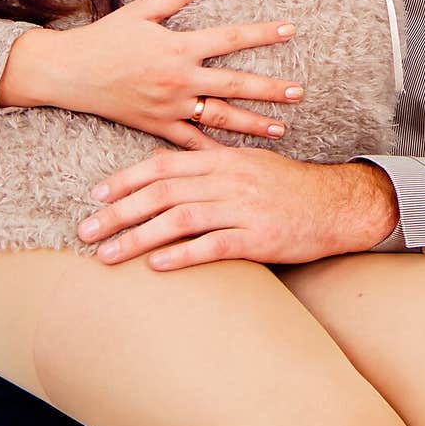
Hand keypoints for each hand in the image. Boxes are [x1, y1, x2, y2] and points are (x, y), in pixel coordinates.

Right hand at [0, 0, 304, 143]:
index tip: (290, 31)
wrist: (69, 72)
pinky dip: (214, 153)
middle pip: (234, 84)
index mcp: (179, 46)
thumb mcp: (141, 11)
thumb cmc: (105, 37)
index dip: (262, 34)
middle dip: (269, 89)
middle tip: (299, 92)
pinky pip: (191, 144)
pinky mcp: (157, 126)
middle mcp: (179, 78)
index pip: (231, 38)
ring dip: (252, 124)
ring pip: (219, 118)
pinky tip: (237, 162)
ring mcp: (170, 106)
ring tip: (281, 130)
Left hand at [77, 137, 400, 268]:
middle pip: (161, 193)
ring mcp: (243, 209)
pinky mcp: (259, 238)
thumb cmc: (291, 187)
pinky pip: (213, 246)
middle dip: (118, 213)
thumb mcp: (250, 164)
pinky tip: (156, 266)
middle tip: (85, 231)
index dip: (126, 180)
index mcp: (223, 160)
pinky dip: (181, 255)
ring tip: (106, 256)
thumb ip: (212, 162)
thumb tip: (176, 159)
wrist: (340, 205)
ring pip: (179, 220)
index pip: (163, 165)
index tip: (96, 196)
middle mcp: (229, 180)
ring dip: (137, 238)